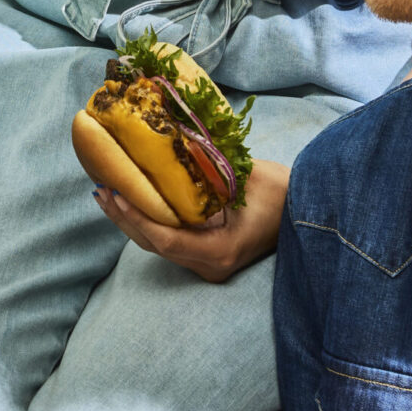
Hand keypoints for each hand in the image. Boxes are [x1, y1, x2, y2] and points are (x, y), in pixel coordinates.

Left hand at [92, 159, 290, 282]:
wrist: (310, 214)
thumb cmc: (285, 194)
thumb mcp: (249, 175)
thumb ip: (211, 167)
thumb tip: (173, 144)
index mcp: (220, 251)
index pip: (165, 239)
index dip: (135, 217)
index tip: (114, 194)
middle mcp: (210, 266)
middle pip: (154, 245)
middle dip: (124, 217)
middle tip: (101, 189)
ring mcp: (208, 265)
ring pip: (159, 245)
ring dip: (132, 220)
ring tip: (107, 193)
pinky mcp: (207, 257)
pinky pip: (170, 241)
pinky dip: (150, 221)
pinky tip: (134, 201)